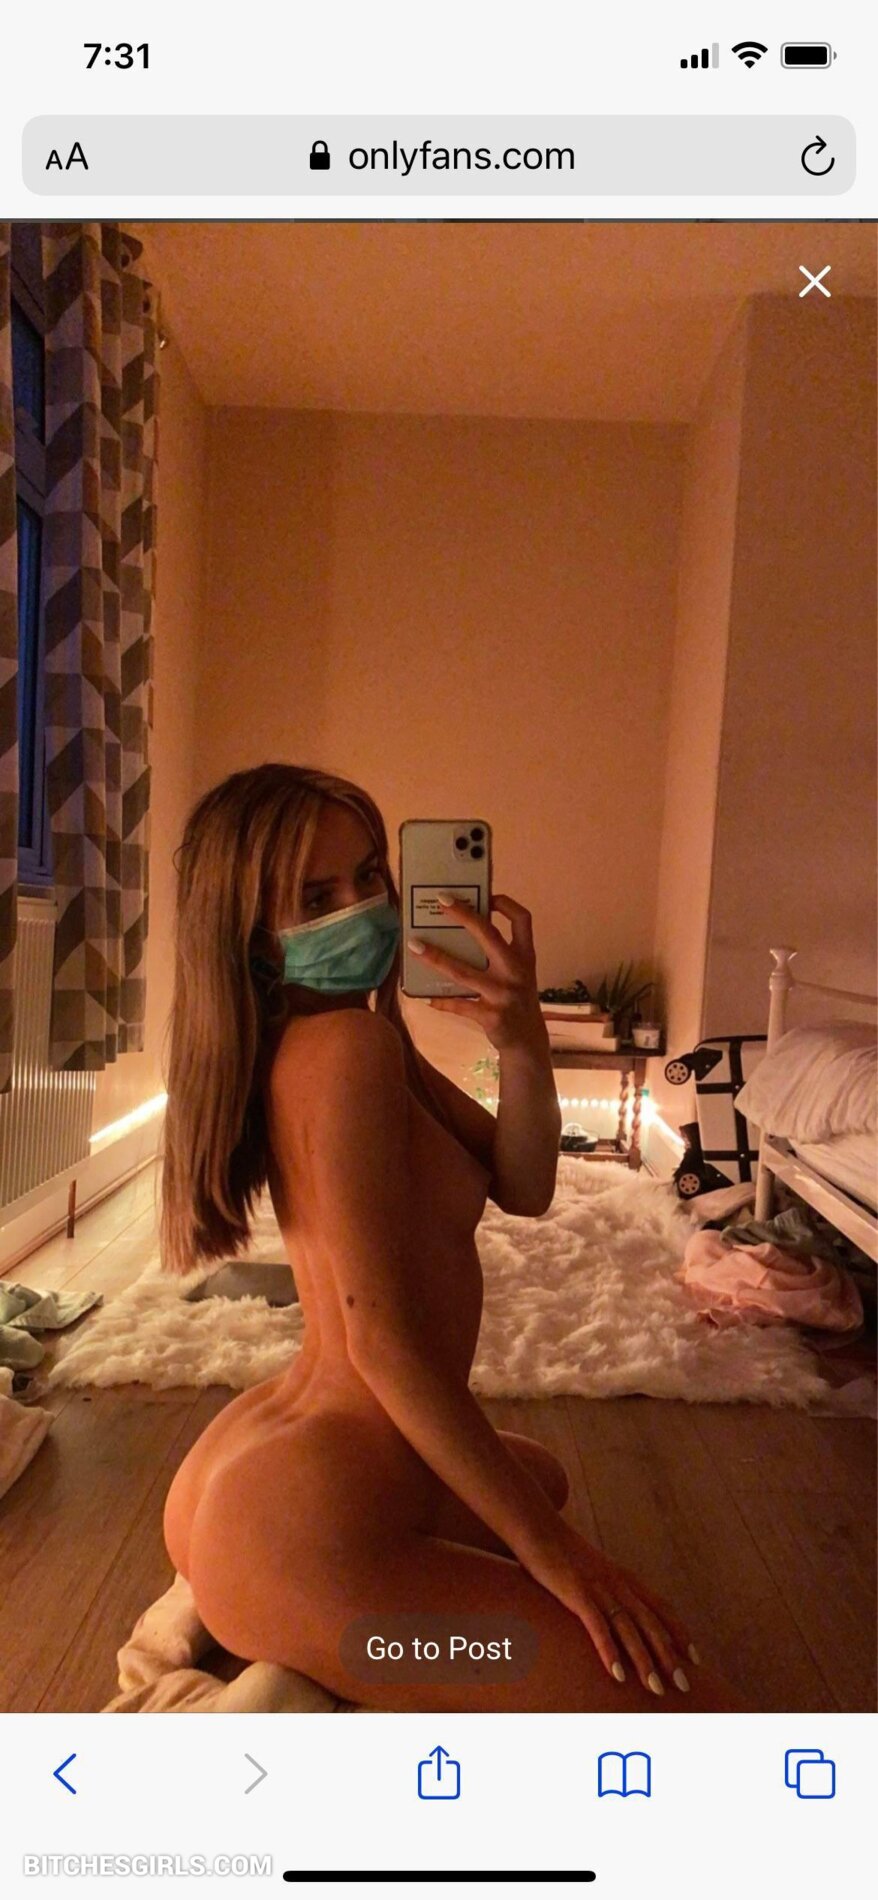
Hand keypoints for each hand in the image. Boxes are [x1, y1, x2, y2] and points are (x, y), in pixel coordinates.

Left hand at [412, 893, 545, 1053]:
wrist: (528, 1040)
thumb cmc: (517, 999)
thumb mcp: (519, 973)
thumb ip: (501, 954)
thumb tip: (461, 931)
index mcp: (525, 956)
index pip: (522, 919)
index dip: (506, 903)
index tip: (486, 896)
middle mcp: (516, 971)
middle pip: (489, 936)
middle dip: (464, 916)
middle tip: (441, 902)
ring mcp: (504, 994)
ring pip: (463, 971)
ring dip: (435, 957)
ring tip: (414, 946)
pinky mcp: (491, 1016)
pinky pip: (459, 1004)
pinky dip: (441, 1001)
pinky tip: (427, 997)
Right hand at [537, 1523, 699, 1696]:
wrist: (536, 1526)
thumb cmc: (560, 1552)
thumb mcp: (591, 1569)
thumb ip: (605, 1589)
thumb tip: (614, 1614)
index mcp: (624, 1577)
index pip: (661, 1607)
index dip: (679, 1632)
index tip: (695, 1658)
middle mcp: (618, 1582)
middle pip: (650, 1623)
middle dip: (669, 1655)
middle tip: (684, 1685)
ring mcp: (599, 1587)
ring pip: (629, 1628)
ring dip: (644, 1660)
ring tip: (656, 1688)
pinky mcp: (576, 1592)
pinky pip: (598, 1625)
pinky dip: (609, 1650)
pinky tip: (617, 1674)